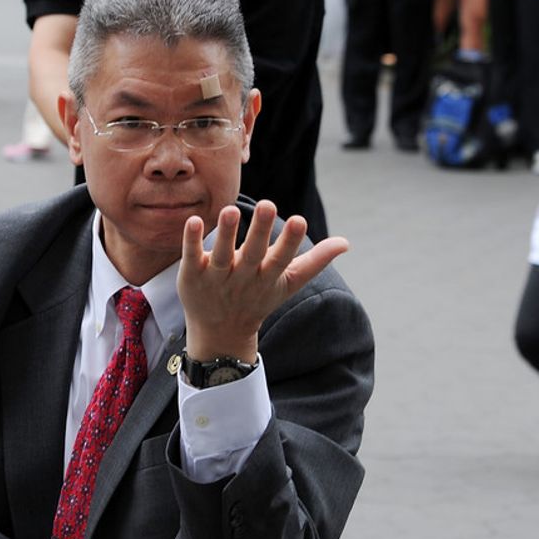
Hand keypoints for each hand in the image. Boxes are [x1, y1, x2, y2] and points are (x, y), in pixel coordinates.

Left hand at [178, 200, 348, 361]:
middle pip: (254, 253)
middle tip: (268, 205)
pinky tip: (193, 220)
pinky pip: (192, 256)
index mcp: (268, 277)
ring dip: (227, 233)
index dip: (290, 241)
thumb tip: (346, 243)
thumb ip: (315, 261)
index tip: (300, 220)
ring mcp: (217, 277)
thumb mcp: (288, 283)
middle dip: (261, 231)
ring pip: (222, 254)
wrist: (220, 333)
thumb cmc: (258, 299)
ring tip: (230, 210)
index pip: (282, 258)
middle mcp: (244, 277)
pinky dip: (192, 241)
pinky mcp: (193, 275)